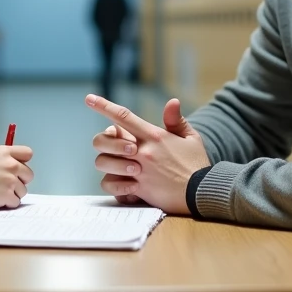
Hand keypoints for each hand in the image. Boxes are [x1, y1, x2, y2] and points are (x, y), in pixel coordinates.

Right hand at [0, 145, 34, 209]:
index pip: (27, 153)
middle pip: (28, 174)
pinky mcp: (7, 195)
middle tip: (5, 184)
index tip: (17, 168)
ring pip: (23, 190)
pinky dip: (7, 203)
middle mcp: (11, 164)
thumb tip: (15, 168)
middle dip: (19, 180)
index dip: (23, 162)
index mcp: (5, 152)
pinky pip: (15, 202)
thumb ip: (3, 159)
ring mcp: (10, 180)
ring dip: (13, 193)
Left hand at [87, 95, 209, 214]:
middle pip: (106, 140)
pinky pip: (113, 185)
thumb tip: (172, 101)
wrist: (203, 191)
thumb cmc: (197, 163)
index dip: (104, 106)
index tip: (89, 99)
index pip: (124, 117)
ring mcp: (139, 171)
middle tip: (111, 145)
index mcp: (154, 136)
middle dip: (103, 141)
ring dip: (108, 163)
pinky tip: (125, 184)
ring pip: (104, 163)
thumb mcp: (191, 138)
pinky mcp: (139, 189)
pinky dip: (114, 185)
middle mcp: (143, 152)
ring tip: (121, 167)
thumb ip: (176, 120)